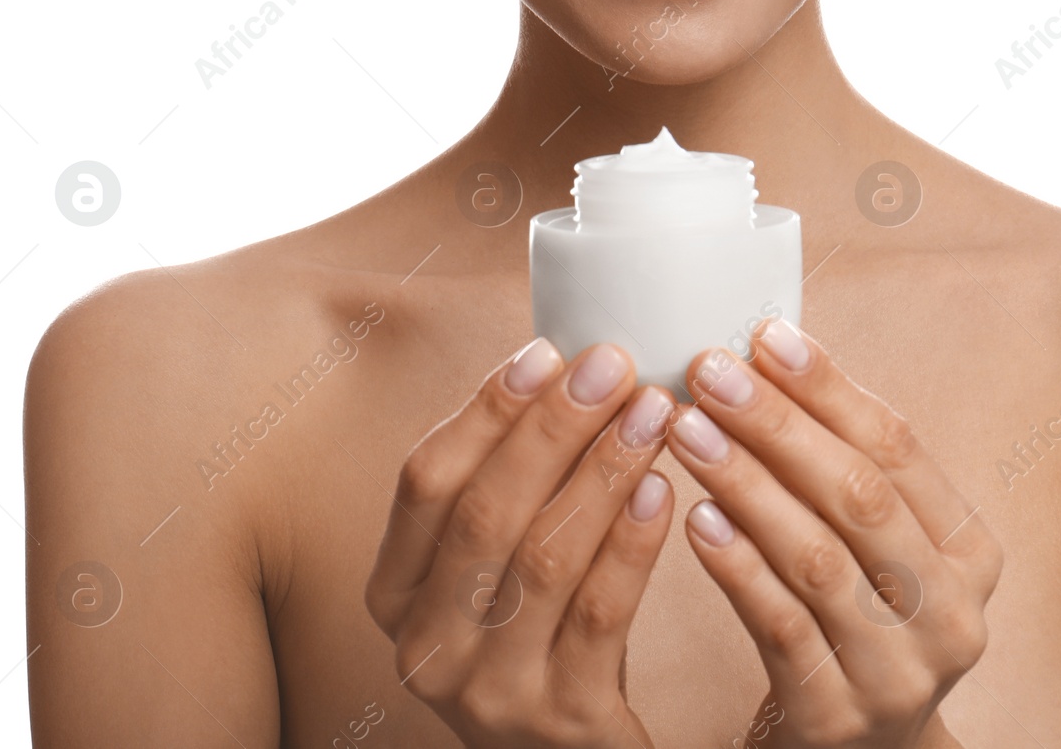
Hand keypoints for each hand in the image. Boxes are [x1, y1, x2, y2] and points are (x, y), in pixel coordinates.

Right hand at [365, 338, 676, 747]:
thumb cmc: (541, 630)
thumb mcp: (496, 565)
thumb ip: (509, 480)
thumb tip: (564, 361)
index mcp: (395, 592)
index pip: (425, 481)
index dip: (485, 410)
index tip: (548, 350)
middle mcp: (426, 646)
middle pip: (484, 512)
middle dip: (553, 427)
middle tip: (613, 366)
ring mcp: (488, 691)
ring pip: (544, 556)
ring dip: (603, 470)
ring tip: (653, 411)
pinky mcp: (560, 721)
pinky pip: (600, 614)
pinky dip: (632, 542)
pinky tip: (665, 488)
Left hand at [666, 320, 1000, 748]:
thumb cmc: (855, 614)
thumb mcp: (875, 543)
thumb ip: (841, 460)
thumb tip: (768, 347)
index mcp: (970, 552)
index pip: (899, 447)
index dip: (830, 386)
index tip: (764, 334)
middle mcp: (951, 614)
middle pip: (859, 496)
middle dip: (779, 423)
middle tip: (711, 371)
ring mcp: (898, 674)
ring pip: (817, 558)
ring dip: (745, 482)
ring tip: (687, 428)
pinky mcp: (836, 718)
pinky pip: (780, 627)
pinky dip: (737, 565)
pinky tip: (694, 515)